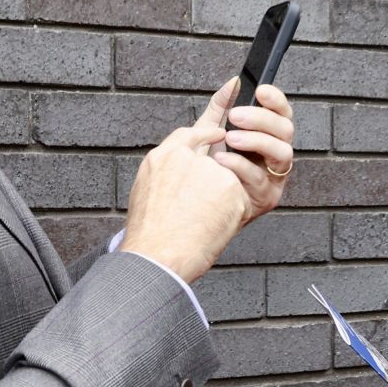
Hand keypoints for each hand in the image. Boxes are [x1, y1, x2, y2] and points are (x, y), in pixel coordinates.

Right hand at [121, 120, 248, 283]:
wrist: (157, 255)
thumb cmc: (150, 237)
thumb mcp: (147, 194)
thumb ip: (168, 176)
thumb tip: (183, 177)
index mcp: (162, 158)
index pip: (189, 134)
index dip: (207, 133)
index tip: (220, 131)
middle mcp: (184, 156)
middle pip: (213, 158)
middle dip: (216, 178)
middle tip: (214, 196)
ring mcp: (208, 167)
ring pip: (228, 180)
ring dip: (222, 201)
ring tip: (203, 223)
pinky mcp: (228, 183)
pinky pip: (240, 197)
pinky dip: (233, 214)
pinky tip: (215, 226)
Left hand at [210, 78, 294, 223]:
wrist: (193, 204)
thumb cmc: (205, 167)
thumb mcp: (210, 131)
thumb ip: (222, 106)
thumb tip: (234, 82)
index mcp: (267, 135)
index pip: (281, 113)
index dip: (276, 100)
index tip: (260, 91)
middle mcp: (276, 153)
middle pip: (286, 129)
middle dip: (261, 119)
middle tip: (234, 115)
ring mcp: (275, 175)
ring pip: (282, 152)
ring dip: (256, 141)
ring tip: (229, 139)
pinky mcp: (267, 196)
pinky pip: (260, 177)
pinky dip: (240, 165)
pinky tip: (222, 160)